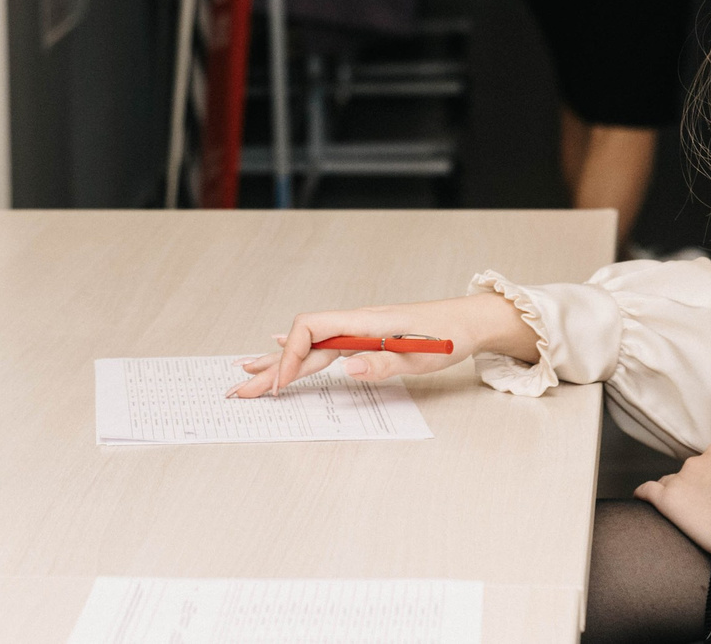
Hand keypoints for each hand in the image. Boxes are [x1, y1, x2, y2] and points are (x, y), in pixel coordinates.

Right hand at [228, 293, 525, 398]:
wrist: (469, 321)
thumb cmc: (449, 335)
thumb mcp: (422, 355)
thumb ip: (384, 362)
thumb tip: (348, 368)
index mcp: (364, 321)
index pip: (311, 330)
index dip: (290, 357)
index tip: (280, 385)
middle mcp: (355, 323)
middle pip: (302, 341)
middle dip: (270, 367)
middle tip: (241, 389)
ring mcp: (358, 330)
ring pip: (309, 345)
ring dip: (278, 362)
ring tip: (249, 375)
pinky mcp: (364, 338)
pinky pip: (323, 346)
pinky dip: (298, 353)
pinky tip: (280, 351)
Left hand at [636, 441, 710, 552]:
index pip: (709, 463)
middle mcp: (698, 460)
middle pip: (690, 474)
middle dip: (695, 490)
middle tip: (705, 511)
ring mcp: (681, 478)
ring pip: (670, 484)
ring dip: (676, 497)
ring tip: (682, 515)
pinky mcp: (667, 498)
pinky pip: (648, 491)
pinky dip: (644, 495)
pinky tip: (641, 500)